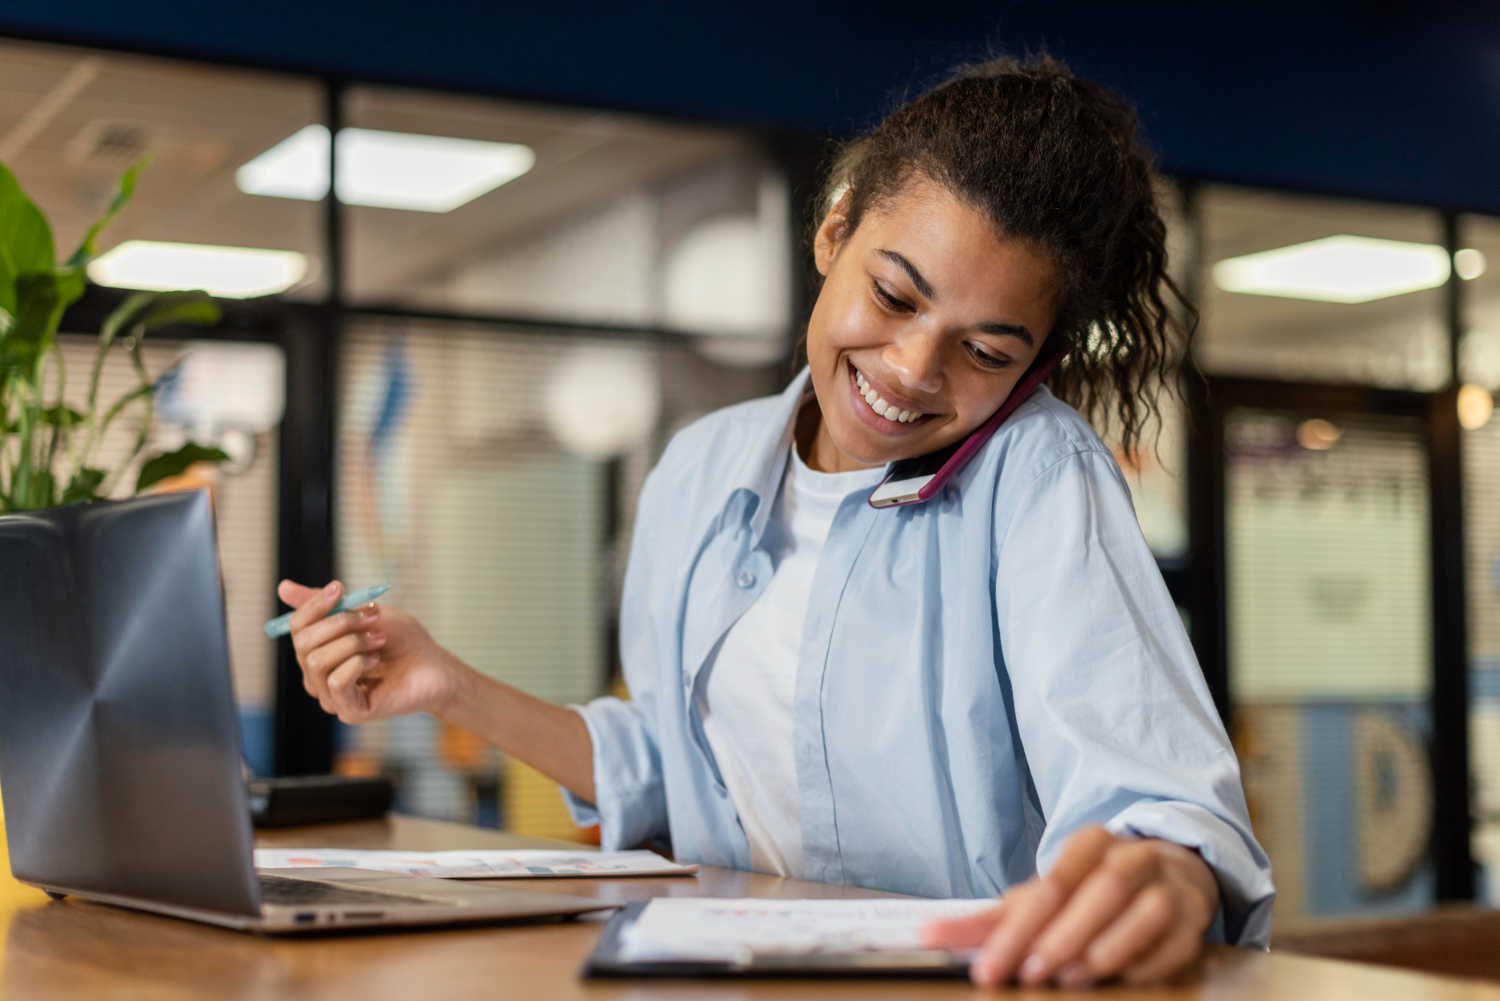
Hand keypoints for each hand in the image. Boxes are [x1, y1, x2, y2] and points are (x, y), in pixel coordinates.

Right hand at [277, 580, 462, 724]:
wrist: (435, 665)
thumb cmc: (401, 640)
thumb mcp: (364, 613)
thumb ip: (328, 605)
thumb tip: (282, 587)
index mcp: (318, 652)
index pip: (297, 628)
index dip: (314, 605)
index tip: (340, 587)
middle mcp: (318, 678)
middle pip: (303, 644)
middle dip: (340, 622)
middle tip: (373, 617)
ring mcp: (332, 697)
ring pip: (318, 661)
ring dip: (353, 642)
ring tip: (379, 640)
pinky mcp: (350, 712)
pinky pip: (337, 682)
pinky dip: (357, 663)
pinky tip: (376, 660)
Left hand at [921, 826, 1218, 988]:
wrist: (1168, 874)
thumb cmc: (1089, 891)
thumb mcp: (1040, 898)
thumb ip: (989, 919)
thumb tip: (927, 935)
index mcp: (1089, 844)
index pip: (1050, 884)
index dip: (1017, 928)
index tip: (988, 966)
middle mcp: (1130, 857)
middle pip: (1096, 892)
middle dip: (1060, 935)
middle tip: (1029, 972)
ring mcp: (1166, 885)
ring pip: (1140, 910)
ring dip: (1104, 947)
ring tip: (1070, 976)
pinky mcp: (1193, 919)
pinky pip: (1174, 941)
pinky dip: (1147, 962)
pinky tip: (1121, 977)